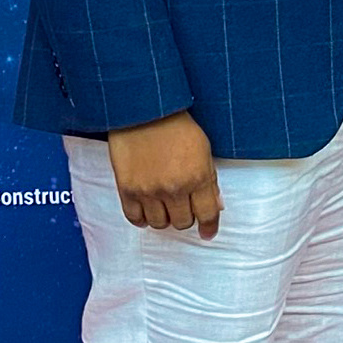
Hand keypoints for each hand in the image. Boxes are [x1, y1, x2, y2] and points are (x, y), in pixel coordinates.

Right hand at [106, 109, 222, 236]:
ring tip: (163, 204)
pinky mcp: (127, 189)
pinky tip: (146, 209)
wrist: (144, 110)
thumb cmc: (176, 125)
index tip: (207, 232)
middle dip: (186, 216)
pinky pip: (135, 218)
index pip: (207, 215)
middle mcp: (174, 188)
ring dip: (164, 217)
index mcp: (197, 177)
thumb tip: (215, 205)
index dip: (209, 227)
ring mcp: (149, 191)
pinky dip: (142, 218)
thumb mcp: (203, 149)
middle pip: (183, 223)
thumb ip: (209, 180)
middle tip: (182, 205)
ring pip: (160, 224)